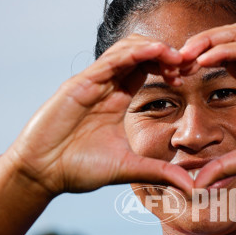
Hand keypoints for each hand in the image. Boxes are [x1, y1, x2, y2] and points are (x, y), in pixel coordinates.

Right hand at [6, 35, 193, 196]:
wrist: (43, 173)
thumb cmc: (78, 169)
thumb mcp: (129, 169)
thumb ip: (160, 172)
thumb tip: (192, 186)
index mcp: (118, 100)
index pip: (147, 70)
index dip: (170, 67)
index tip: (191, 74)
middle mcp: (106, 86)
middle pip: (140, 53)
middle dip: (167, 53)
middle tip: (189, 61)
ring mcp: (93, 82)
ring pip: (127, 49)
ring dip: (154, 47)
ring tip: (176, 56)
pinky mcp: (80, 84)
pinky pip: (110, 59)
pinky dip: (134, 52)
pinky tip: (156, 52)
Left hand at [178, 23, 235, 187]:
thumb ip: (228, 165)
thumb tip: (198, 183)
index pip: (223, 59)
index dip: (197, 62)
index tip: (175, 76)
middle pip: (225, 38)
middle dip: (197, 44)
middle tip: (172, 60)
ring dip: (207, 40)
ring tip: (184, 54)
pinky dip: (225, 50)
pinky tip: (205, 60)